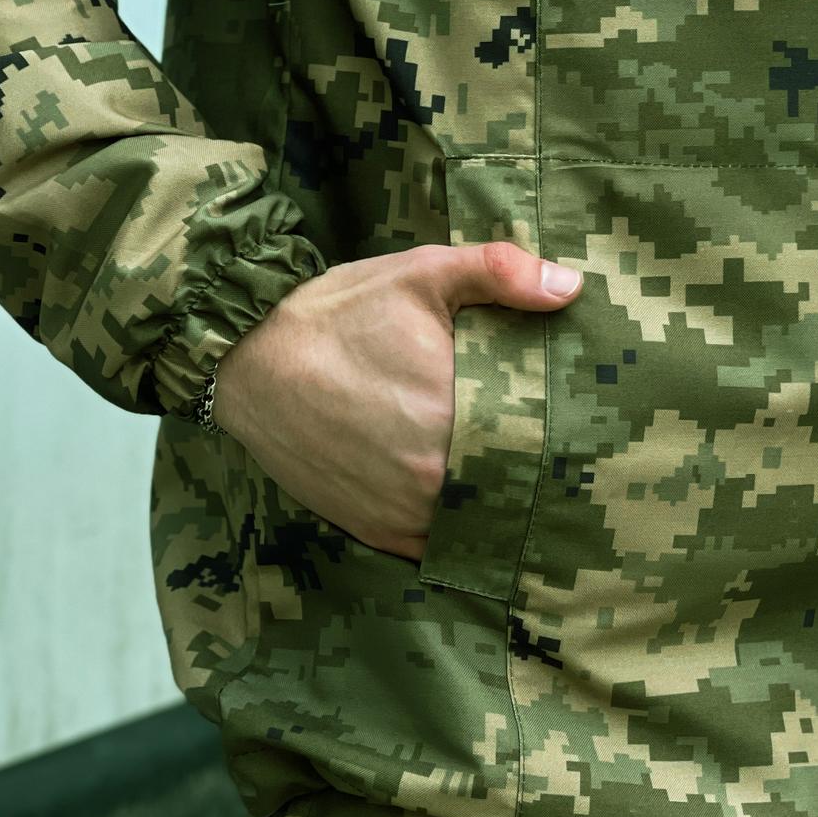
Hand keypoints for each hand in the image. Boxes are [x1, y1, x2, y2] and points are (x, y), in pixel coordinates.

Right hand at [211, 243, 583, 559]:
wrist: (244, 360)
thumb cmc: (336, 314)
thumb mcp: (421, 274)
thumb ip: (500, 274)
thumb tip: (573, 287)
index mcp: (453, 420)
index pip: (538, 443)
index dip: (560, 434)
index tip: (573, 419)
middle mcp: (431, 483)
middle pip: (511, 485)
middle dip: (529, 466)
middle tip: (553, 448)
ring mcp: (401, 515)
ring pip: (476, 519)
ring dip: (494, 500)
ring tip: (511, 471)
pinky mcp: (373, 532)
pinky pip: (436, 543)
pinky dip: (454, 525)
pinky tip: (466, 497)